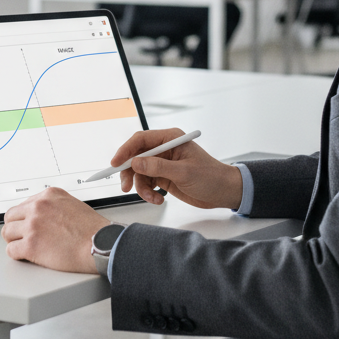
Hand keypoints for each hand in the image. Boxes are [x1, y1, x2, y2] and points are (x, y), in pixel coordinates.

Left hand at [2, 187, 108, 272]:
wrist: (101, 244)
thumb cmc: (92, 230)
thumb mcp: (73, 204)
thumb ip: (54, 207)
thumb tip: (43, 215)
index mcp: (49, 196)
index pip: (23, 204)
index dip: (24, 217)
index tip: (25, 224)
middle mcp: (38, 207)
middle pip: (11, 216)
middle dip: (14, 227)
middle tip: (19, 236)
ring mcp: (33, 225)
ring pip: (7, 232)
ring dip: (13, 240)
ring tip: (22, 246)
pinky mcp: (31, 245)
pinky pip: (11, 250)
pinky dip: (16, 254)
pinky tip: (25, 256)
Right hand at [112, 127, 242, 208]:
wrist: (223, 192)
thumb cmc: (211, 177)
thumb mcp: (184, 172)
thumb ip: (158, 167)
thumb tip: (136, 162)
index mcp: (170, 139)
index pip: (141, 140)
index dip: (125, 150)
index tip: (116, 163)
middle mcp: (164, 149)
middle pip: (135, 157)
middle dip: (129, 172)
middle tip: (125, 186)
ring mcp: (163, 164)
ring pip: (139, 173)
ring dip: (141, 187)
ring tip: (152, 197)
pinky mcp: (163, 177)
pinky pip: (146, 183)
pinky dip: (148, 193)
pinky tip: (158, 199)